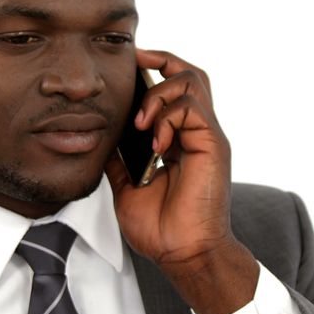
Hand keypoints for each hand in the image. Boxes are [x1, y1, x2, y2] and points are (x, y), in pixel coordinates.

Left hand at [105, 49, 258, 313]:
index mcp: (179, 138)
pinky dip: (168, 118)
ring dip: (159, 92)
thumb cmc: (161, 227)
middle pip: (188, 72)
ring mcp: (206, 136)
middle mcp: (195, 131)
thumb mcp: (127, 185)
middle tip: (133, 66)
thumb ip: (119, 158)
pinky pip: (193, 109)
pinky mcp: (213, 145)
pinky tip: (155, 143)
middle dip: (160, 59)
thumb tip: (100, 137)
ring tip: (140, 122)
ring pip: (192, 80)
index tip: (125, 67)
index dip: (151, 69)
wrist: (183, 254)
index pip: (172, 87)